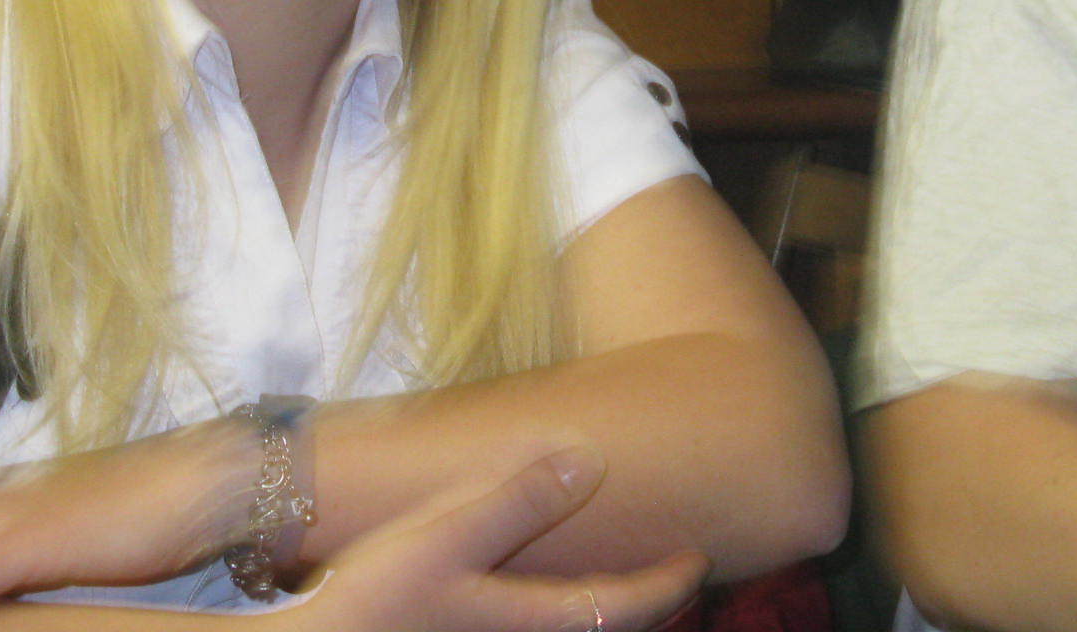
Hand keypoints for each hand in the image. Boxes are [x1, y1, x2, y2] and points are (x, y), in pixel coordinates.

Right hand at [288, 445, 705, 631]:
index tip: (699, 561)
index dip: (665, 584)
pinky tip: (535, 585)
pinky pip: (527, 624)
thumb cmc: (377, 596)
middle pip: (597, 627)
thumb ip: (517, 498)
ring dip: (597, 606)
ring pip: (562, 629)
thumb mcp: (449, 534)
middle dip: (639, 603)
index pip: (620, 607)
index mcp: (528, 621)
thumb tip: (588, 461)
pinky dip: (556, 607)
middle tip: (672, 574)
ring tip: (613, 577)